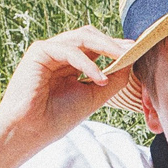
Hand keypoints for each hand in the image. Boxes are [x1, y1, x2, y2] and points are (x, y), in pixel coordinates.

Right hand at [0, 25, 132, 152]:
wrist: (30, 131)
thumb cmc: (57, 118)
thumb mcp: (93, 96)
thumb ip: (113, 79)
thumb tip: (131, 61)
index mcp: (70, 63)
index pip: (96, 47)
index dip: (116, 48)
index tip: (137, 51)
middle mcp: (59, 54)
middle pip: (90, 36)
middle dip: (113, 43)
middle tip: (132, 49)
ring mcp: (48, 51)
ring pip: (82, 37)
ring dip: (105, 47)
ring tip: (123, 58)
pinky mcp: (39, 52)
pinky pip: (69, 50)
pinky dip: (87, 63)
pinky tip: (99, 78)